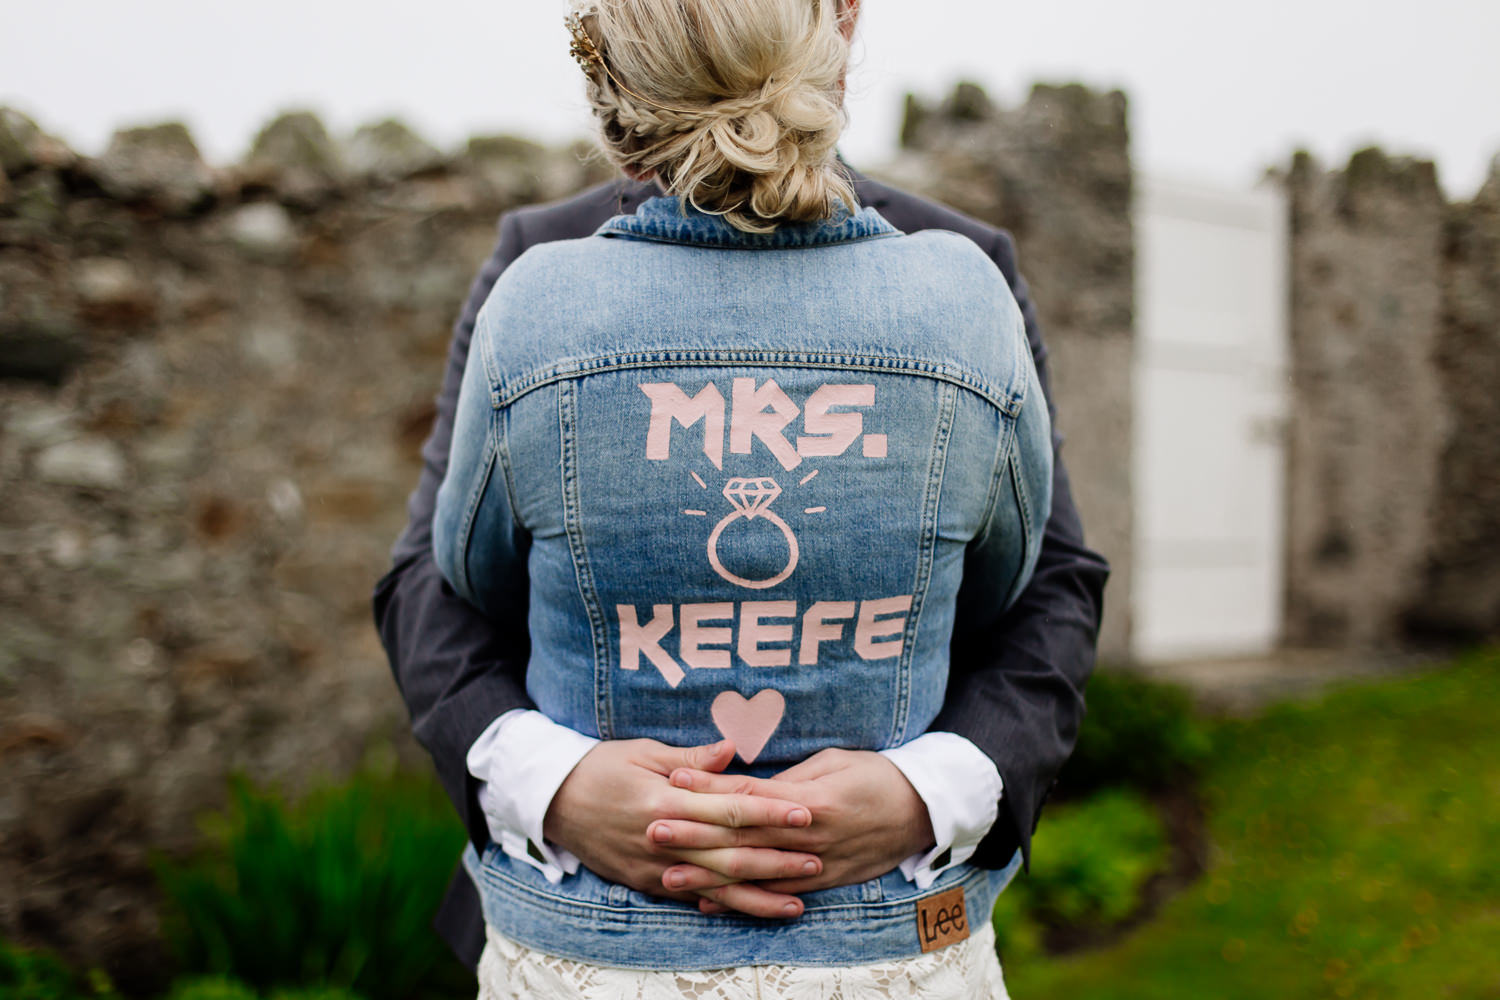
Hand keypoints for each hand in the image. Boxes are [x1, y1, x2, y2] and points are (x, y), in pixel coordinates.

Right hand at [542, 738, 822, 916]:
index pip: (728, 810)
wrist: (551, 801)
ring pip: (715, 887)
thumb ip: (692, 758)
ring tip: (798, 901)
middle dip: (776, 860)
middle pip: (729, 854)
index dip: (770, 814)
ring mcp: (654, 867)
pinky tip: (752, 911)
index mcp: (665, 799)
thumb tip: (733, 750)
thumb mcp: (643, 751)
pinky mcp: (645, 883)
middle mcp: (663, 839)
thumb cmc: (600, 767)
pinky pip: (690, 898)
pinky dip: (723, 907)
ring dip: (758, 896)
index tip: (804, 813)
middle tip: (818, 860)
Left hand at [658, 747, 935, 911]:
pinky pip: (774, 895)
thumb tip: (743, 782)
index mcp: (809, 799)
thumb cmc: (876, 775)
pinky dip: (741, 901)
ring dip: (708, 873)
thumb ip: (786, 778)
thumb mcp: (832, 762)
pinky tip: (708, 903)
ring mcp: (816, 864)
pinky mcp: (823, 883)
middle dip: (695, 834)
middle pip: (742, 837)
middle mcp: (808, 836)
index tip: (672, 779)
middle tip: (653, 830)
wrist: (922, 811)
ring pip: (753, 872)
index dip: (708, 787)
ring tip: (668, 874)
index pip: (748, 794)